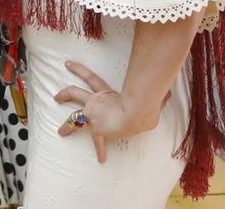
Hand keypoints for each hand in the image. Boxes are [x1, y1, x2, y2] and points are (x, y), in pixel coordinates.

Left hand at [54, 59, 169, 163]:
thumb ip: (155, 96)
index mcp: (106, 92)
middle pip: (75, 92)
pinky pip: (97, 142)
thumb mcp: (147, 97)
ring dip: (66, 126)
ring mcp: (94, 115)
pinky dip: (102, 151)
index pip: (91, 77)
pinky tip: (102, 160)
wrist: (135, 111)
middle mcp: (97, 102)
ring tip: (59, 132)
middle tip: (56, 96)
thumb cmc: (142, 102)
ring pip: (74, 117)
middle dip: (65, 93)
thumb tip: (168, 92)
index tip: (68, 64)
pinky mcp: (98, 128)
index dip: (79, 70)